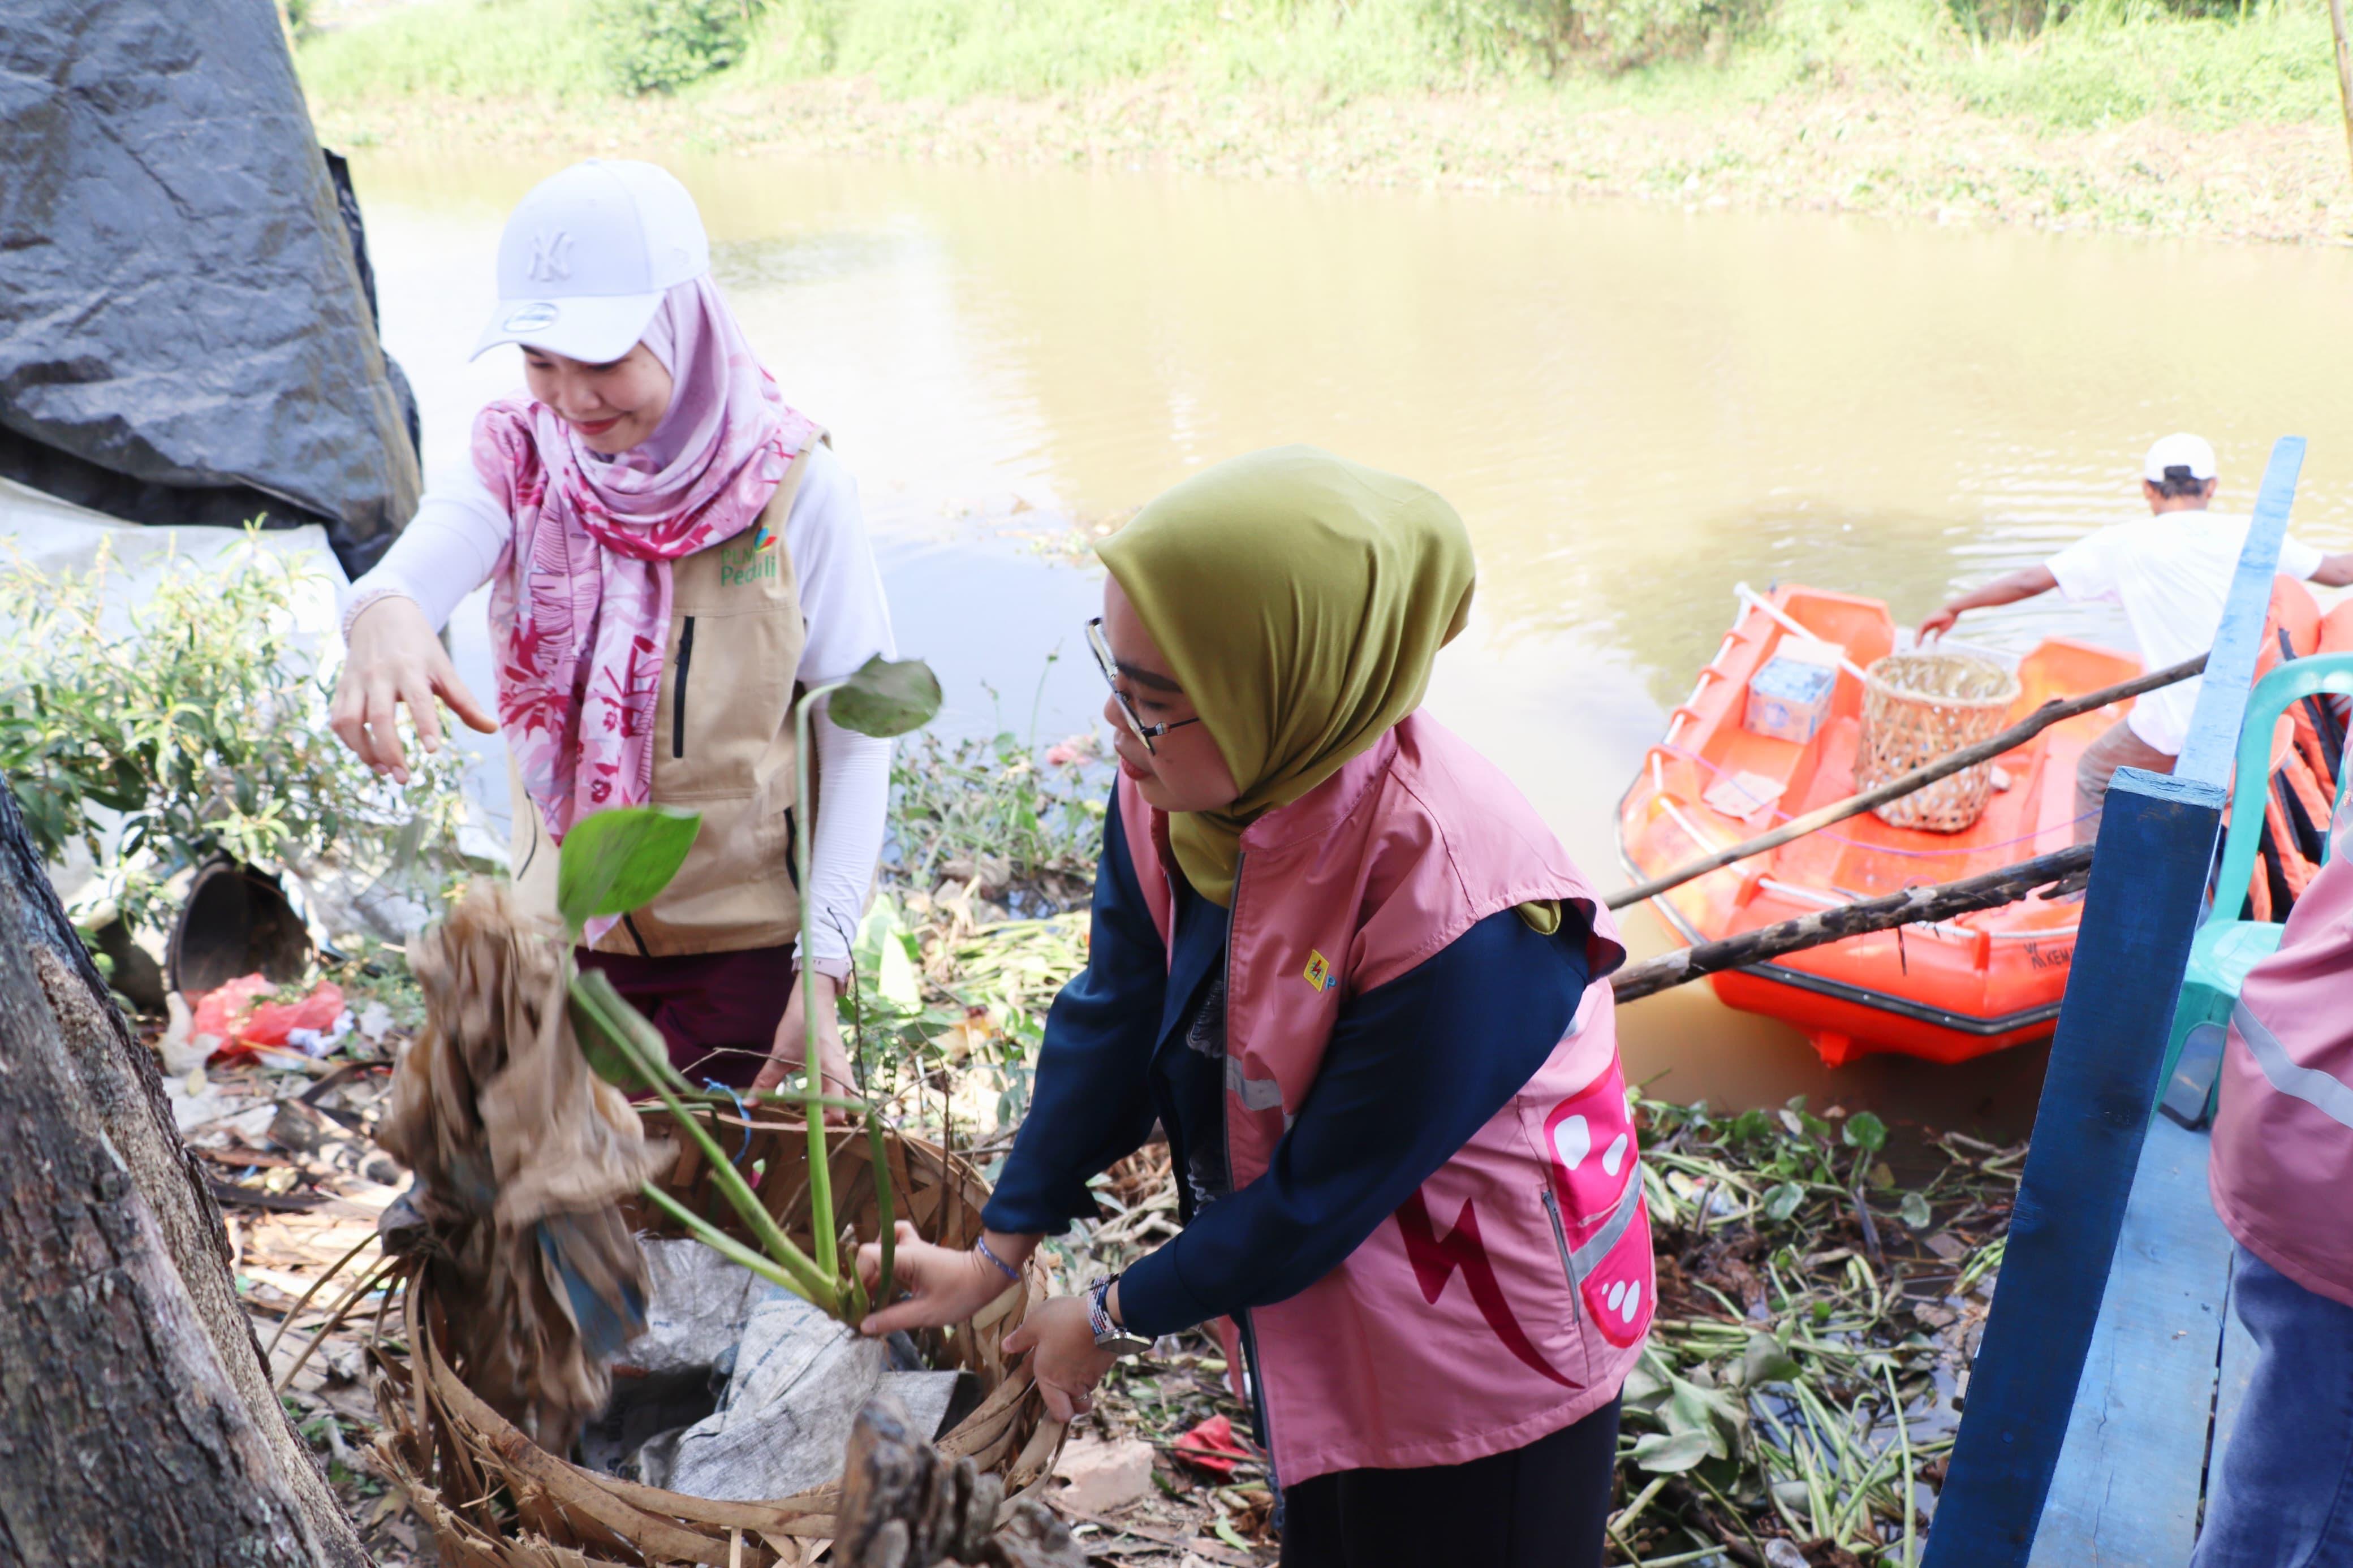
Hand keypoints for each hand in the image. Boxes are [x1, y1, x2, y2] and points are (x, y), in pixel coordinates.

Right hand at [329, 596, 496, 783]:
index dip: (425, 724)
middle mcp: (379, 675)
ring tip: (384, 770)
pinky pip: (337, 719)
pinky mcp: (342, 687)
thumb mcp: (444, 668)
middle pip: (379, 716)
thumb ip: (465, 701)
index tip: (432, 750)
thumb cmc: (419, 647)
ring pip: (349, 721)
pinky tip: (367, 755)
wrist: (380, 615)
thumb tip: (492, 729)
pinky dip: (348, 741)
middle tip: (404, 778)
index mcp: (410, 668)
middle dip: (390, 750)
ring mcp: (356, 681)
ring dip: (364, 751)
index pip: (418, 700)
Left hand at [753, 969, 853, 1119]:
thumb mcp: (779, 1053)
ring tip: (809, 1115)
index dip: (819, 1123)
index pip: (836, 1109)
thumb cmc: (800, 1023)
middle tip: (804, 1125)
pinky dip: (832, 1100)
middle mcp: (843, 1073)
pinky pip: (843, 1090)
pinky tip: (813, 1100)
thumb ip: (766, 1081)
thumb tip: (749, 1104)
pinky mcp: (841, 1066)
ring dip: (831, 1111)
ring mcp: (844, 1069)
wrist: (814, 998)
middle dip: (828, 1122)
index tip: (797, 1127)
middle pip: (847, 1109)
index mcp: (830, 1070)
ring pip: (847, 1100)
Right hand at [855, 1223, 1028, 1335]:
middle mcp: (907, 1249)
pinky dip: (884, 1270)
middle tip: (860, 1306)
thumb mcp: (927, 1313)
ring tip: (871, 1298)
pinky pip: (892, 1256)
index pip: (868, 1255)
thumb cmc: (962, 1293)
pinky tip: (885, 1290)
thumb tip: (864, 1326)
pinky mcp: (917, 1257)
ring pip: (880, 1251)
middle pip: (870, 1255)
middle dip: (862, 1280)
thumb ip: (893, 1319)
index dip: (857, 1277)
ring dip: (872, 1274)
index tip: (857, 1302)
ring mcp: (912, 1250)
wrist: (988, 1277)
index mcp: (908, 1257)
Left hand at [1003, 1295, 1118, 1421]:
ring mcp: (1092, 1376)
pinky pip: (1098, 1372)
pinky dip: (1094, 1365)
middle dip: (1075, 1403)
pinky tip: (1088, 1347)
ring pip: (1089, 1388)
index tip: (1056, 1401)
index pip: (1059, 1413)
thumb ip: (1021, 1338)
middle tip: (1068, 1385)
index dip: (1059, 1412)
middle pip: (1078, 1407)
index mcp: (1049, 1378)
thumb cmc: (1063, 1321)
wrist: (1102, 1315)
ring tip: (1077, 1357)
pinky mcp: (1106, 1365)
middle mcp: (1072, 1384)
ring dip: (1084, 1380)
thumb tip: (1006, 1346)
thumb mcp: (1035, 1323)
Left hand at [1917, 606, 1959, 641]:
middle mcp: (1927, 621)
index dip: (1921, 638)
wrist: (1952, 611)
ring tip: (1917, 645)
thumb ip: (1937, 635)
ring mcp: (1926, 620)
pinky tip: (1918, 640)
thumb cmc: (1949, 619)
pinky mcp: (1926, 619)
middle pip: (1920, 631)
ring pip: (1918, 630)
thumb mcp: (1942, 629)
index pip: (1923, 632)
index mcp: (1930, 624)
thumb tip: (1934, 641)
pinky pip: (1920, 628)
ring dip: (1917, 638)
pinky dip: (1919, 634)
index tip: (1919, 645)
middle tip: (1916, 647)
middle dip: (1918, 639)